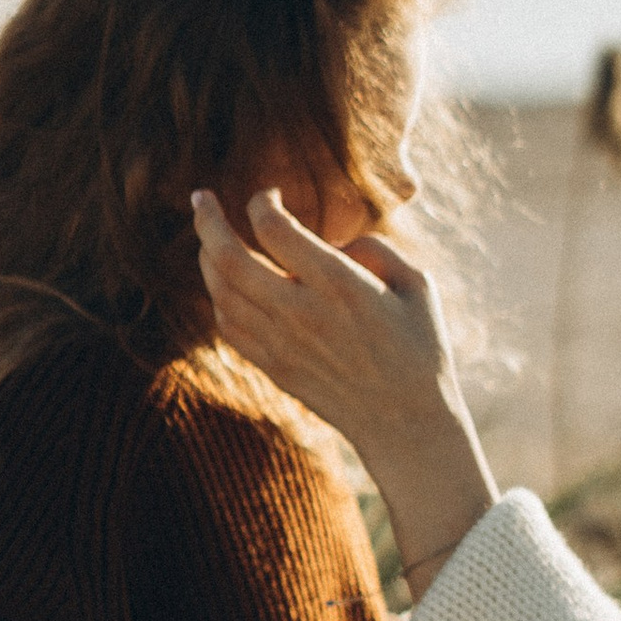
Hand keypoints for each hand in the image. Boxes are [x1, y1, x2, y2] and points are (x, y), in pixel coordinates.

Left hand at [192, 187, 498, 597]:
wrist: (406, 424)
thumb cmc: (420, 349)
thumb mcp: (418, 287)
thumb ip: (376, 250)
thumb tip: (334, 242)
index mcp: (341, 286)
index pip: (275, 229)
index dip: (263, 202)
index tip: (272, 196)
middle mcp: (303, 313)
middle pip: (229, 258)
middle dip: (206, 220)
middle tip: (200, 198)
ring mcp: (282, 344)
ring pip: (220, 291)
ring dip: (207, 257)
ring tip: (210, 238)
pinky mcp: (273, 367)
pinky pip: (227, 325)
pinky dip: (218, 297)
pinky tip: (226, 283)